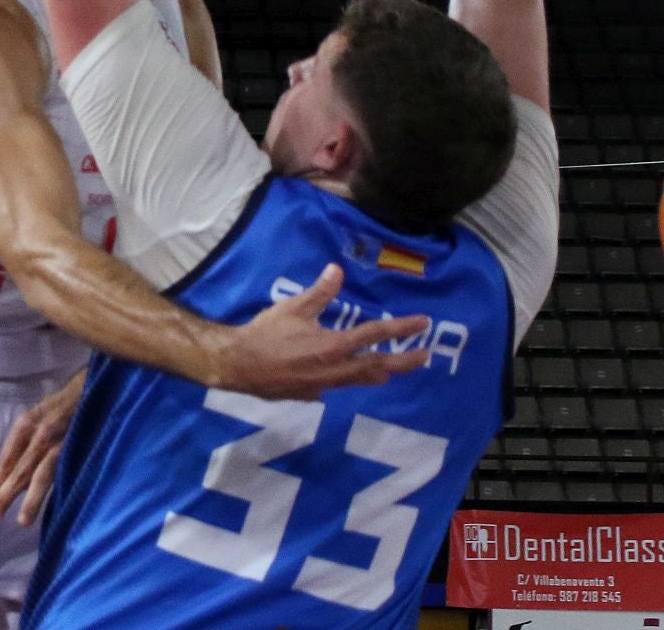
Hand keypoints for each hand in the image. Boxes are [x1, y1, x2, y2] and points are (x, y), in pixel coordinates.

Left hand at [0, 370, 83, 525]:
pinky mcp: (79, 447)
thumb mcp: (41, 412)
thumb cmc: (66, 402)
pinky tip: (53, 506)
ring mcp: (62, 441)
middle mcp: (41, 432)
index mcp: (28, 423)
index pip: (8, 456)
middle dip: (6, 493)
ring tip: (22, 520)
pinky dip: (57, 490)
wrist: (95, 385)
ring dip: (31, 499)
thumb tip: (14, 468)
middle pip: (21, 468)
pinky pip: (65, 472)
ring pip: (43, 475)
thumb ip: (29, 437)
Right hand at [211, 263, 431, 401]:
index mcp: (333, 346)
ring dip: (380, 372)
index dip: (402, 328)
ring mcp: (324, 386)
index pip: (375, 335)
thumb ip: (320, 291)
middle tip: (425, 355)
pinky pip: (337, 385)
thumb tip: (337, 270)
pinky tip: (344, 372)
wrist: (238, 366)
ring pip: (360, 380)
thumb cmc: (265, 333)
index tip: (423, 324)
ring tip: (394, 367)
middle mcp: (335, 370)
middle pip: (378, 366)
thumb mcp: (293, 308)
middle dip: (404, 361)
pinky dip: (348, 377)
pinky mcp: (311, 395)